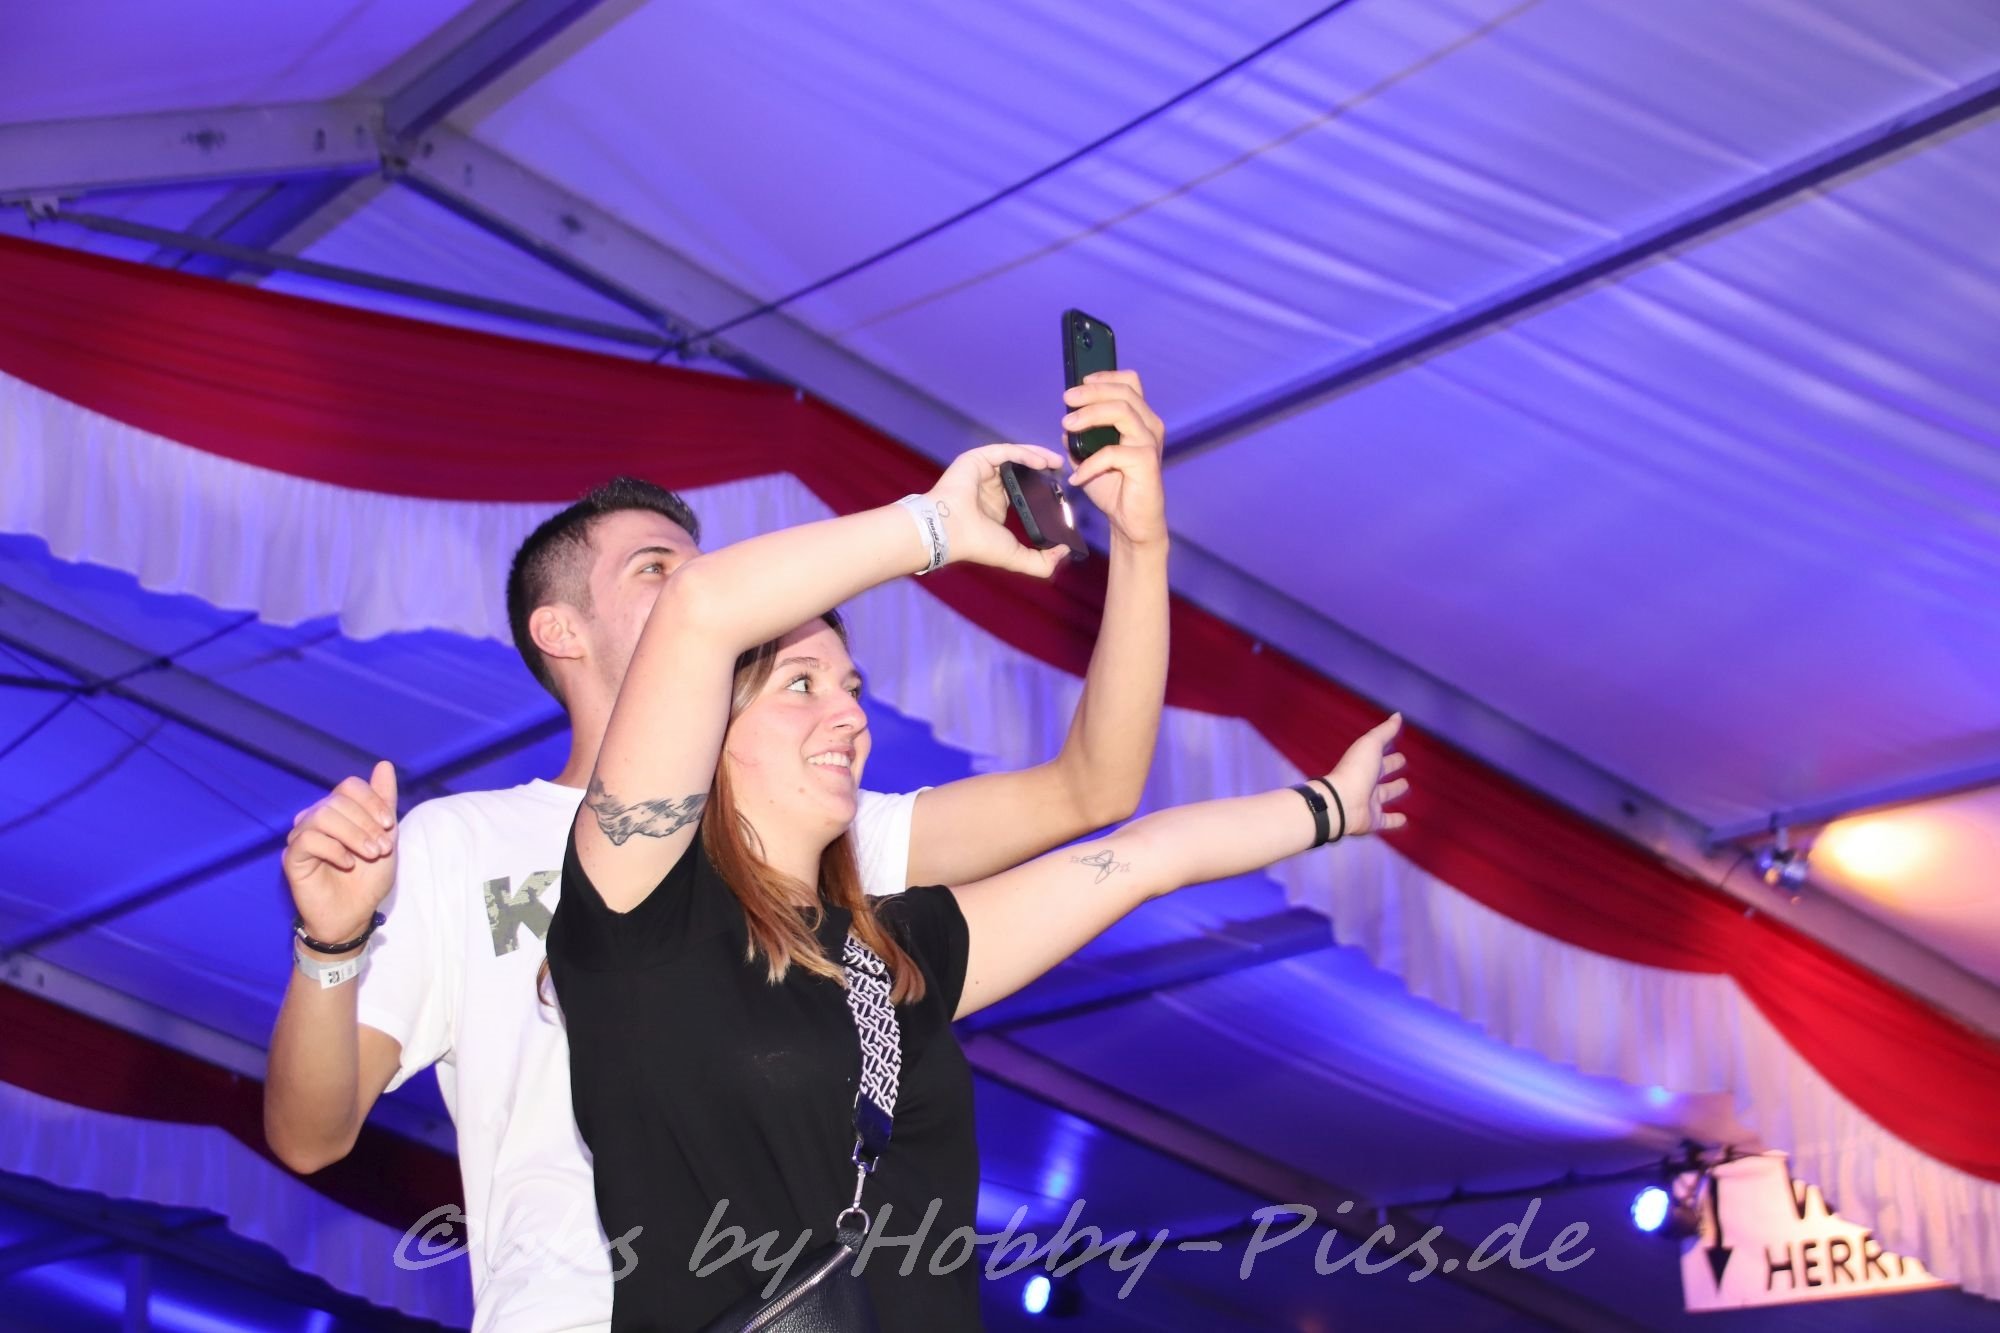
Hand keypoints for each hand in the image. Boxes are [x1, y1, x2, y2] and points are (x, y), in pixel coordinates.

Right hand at [283, 760, 398, 947]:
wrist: (355, 915)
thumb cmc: (369, 878)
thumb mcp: (386, 837)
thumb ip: (384, 801)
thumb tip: (384, 765)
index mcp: (340, 811)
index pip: (349, 786)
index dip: (371, 801)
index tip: (389, 825)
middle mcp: (317, 819)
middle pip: (337, 801)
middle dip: (366, 823)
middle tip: (382, 849)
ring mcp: (302, 837)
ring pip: (322, 816)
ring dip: (353, 835)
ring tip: (369, 856)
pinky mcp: (292, 857)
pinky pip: (307, 839)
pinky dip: (334, 849)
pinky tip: (347, 864)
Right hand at [925, 443, 1069, 578]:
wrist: (950, 532)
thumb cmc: (977, 543)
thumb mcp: (1016, 556)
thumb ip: (1042, 562)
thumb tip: (1064, 553)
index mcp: (996, 504)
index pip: (1023, 489)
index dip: (1043, 488)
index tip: (1062, 491)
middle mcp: (989, 485)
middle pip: (1021, 468)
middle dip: (1043, 466)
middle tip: (1062, 470)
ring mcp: (982, 470)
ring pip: (1015, 456)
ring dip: (1038, 456)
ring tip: (1057, 462)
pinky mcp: (977, 459)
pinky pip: (1006, 452)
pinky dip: (1025, 454)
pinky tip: (1042, 462)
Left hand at [1064, 370, 1166, 547]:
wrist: (1131, 521)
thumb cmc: (1115, 488)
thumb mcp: (1090, 458)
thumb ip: (1080, 440)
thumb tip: (1067, 425)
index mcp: (1139, 419)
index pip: (1129, 383)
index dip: (1105, 377)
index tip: (1080, 384)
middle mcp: (1149, 425)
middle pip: (1123, 392)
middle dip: (1091, 392)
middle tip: (1067, 400)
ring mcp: (1149, 442)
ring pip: (1121, 411)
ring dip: (1090, 415)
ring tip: (1068, 426)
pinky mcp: (1146, 461)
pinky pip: (1113, 452)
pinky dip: (1089, 463)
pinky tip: (1077, 477)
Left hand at [1318, 714, 1408, 836]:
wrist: (1342, 802)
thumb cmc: (1356, 770)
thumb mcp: (1370, 744)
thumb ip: (1385, 731)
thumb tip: (1398, 715)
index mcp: (1365, 763)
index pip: (1379, 754)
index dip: (1388, 749)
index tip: (1397, 746)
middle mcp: (1366, 781)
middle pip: (1381, 772)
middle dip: (1390, 766)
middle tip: (1402, 761)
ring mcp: (1369, 801)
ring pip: (1384, 794)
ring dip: (1394, 790)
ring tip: (1405, 785)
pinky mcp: (1373, 820)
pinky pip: (1386, 820)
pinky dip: (1395, 820)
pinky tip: (1404, 819)